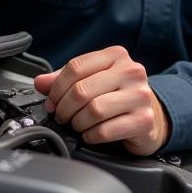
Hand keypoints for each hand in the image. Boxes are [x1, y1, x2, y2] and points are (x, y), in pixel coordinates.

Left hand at [34, 45, 169, 154]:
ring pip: (93, 110)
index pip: (76, 67)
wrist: (150, 117)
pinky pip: (104, 131)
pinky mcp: (144, 120)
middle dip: (64, 108)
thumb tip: (40, 82)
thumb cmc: (117, 96)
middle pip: (82, 89)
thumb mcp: (93, 80)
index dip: (56, 87)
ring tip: (78, 125)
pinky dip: (90, 136)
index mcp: (117, 56)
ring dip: (77, 123)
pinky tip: (91, 134)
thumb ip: (65, 79)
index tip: (52, 101)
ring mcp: (140, 95)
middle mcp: (132, 71)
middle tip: (62, 116)